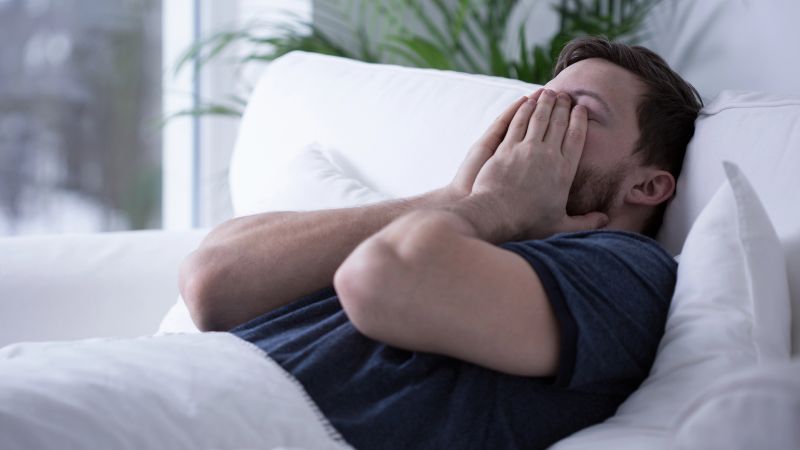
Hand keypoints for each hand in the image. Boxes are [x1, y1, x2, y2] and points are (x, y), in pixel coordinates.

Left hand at [457, 89, 608, 241]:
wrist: (497, 216)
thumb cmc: (528, 223)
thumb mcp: (561, 225)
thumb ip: (585, 222)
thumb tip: (606, 220)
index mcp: (564, 171)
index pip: (576, 138)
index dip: (578, 120)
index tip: (580, 108)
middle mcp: (547, 155)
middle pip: (558, 123)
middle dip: (562, 106)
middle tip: (564, 94)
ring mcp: (526, 149)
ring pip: (538, 118)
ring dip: (544, 102)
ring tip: (548, 92)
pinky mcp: (506, 148)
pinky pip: (517, 122)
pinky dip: (523, 109)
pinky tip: (527, 101)